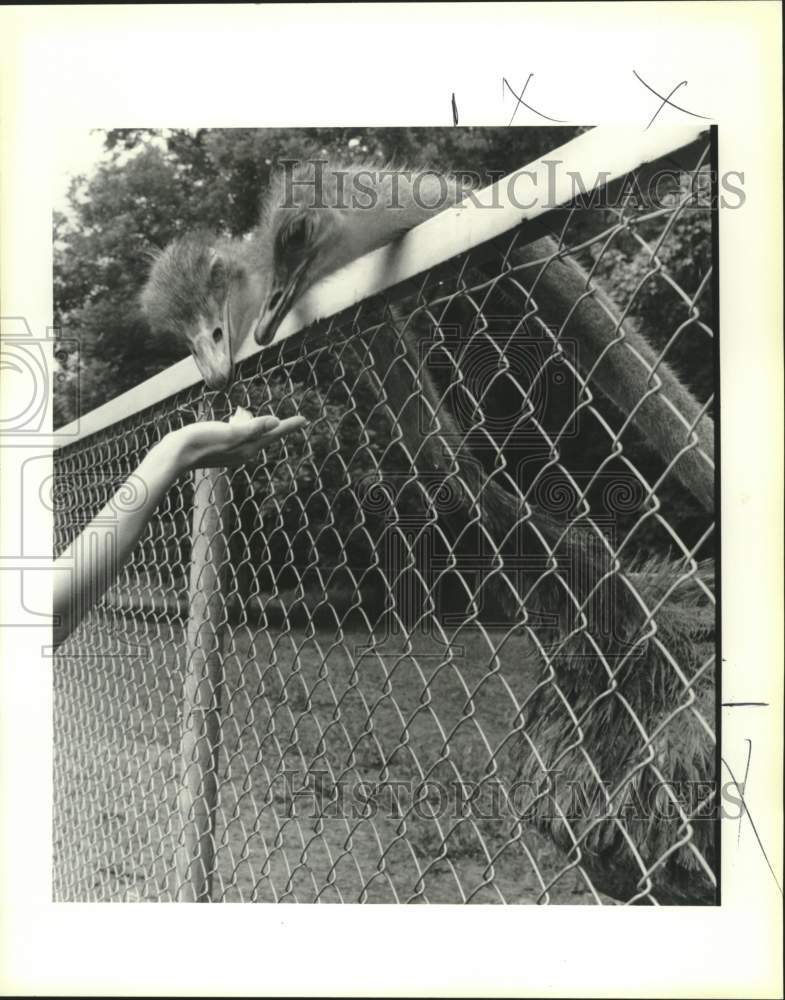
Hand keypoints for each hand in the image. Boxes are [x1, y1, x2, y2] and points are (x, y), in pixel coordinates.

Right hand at [163, 413, 307, 471]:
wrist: (174, 454)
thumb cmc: (201, 441)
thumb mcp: (230, 432)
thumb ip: (253, 427)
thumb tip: (275, 422)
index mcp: (248, 448)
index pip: (273, 433)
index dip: (289, 425)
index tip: (305, 420)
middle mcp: (242, 452)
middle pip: (264, 435)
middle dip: (274, 426)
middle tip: (292, 421)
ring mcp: (230, 451)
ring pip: (249, 435)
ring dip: (254, 424)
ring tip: (256, 415)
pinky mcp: (219, 447)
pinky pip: (237, 435)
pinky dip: (239, 426)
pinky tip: (233, 419)